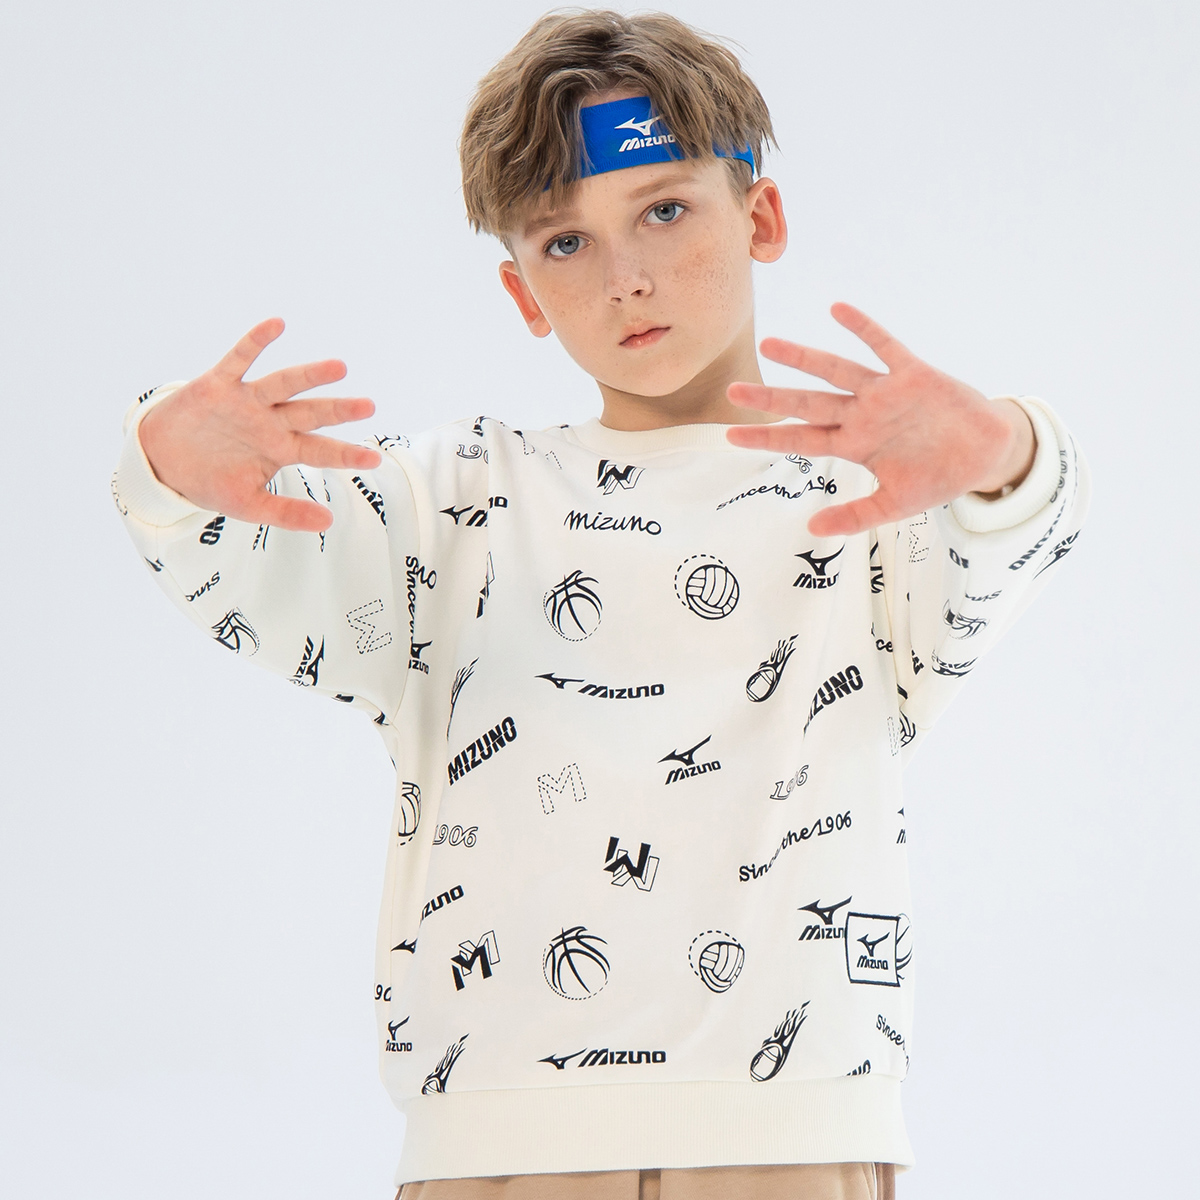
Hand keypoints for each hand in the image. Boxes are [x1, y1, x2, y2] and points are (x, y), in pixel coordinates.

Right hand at [138, 318, 381, 531]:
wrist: (162, 462)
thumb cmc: (211, 481)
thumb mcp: (249, 505)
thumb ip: (286, 513)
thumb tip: (327, 523)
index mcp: (281, 449)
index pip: (320, 451)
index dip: (346, 454)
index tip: (374, 458)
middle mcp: (271, 422)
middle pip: (311, 413)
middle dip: (338, 410)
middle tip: (368, 406)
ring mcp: (247, 401)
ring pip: (283, 384)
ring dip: (309, 375)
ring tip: (339, 368)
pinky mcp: (218, 384)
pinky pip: (239, 359)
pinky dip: (256, 342)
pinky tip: (277, 324)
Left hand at [725, 303, 1035, 537]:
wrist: (985, 455)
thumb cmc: (937, 477)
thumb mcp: (894, 506)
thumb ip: (854, 517)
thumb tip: (812, 529)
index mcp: (854, 445)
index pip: (800, 440)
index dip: (766, 437)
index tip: (730, 435)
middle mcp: (862, 416)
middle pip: (808, 403)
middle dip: (772, 397)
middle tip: (733, 390)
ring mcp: (884, 394)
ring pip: (837, 372)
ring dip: (805, 359)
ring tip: (771, 346)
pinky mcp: (914, 375)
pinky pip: (885, 347)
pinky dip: (863, 328)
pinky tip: (837, 310)